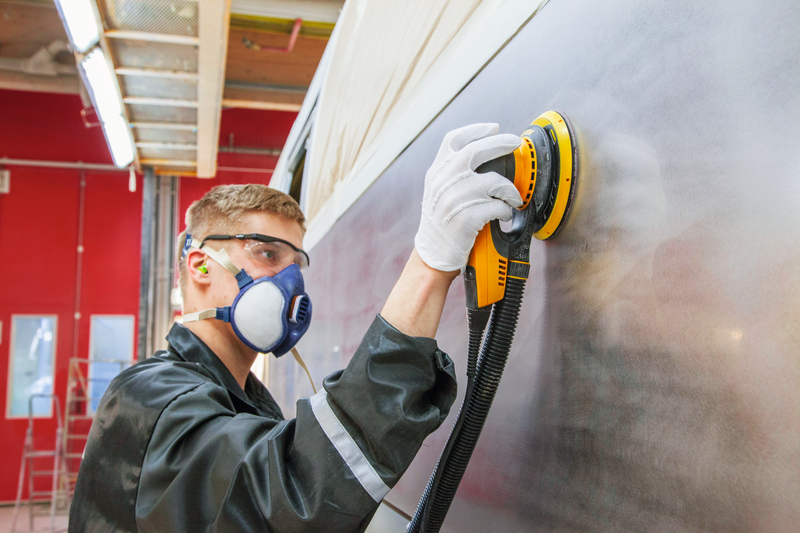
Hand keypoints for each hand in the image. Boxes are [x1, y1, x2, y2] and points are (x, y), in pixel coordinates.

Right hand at [414, 123, 522, 272]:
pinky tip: (504, 215)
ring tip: (513, 197)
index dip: (476, 130)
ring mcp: (454, 199)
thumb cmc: (441, 226)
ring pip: (494, 181)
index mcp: (436, 173)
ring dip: (510, 189)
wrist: (433, 256)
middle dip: (500, 143)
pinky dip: (506, 211)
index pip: (454, 140)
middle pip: (476, 151)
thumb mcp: (438, 193)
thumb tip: (484, 156)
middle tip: (515, 143)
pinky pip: (498, 207)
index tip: (493, 128)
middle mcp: (443, 182)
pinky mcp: (467, 218)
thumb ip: (452, 174)